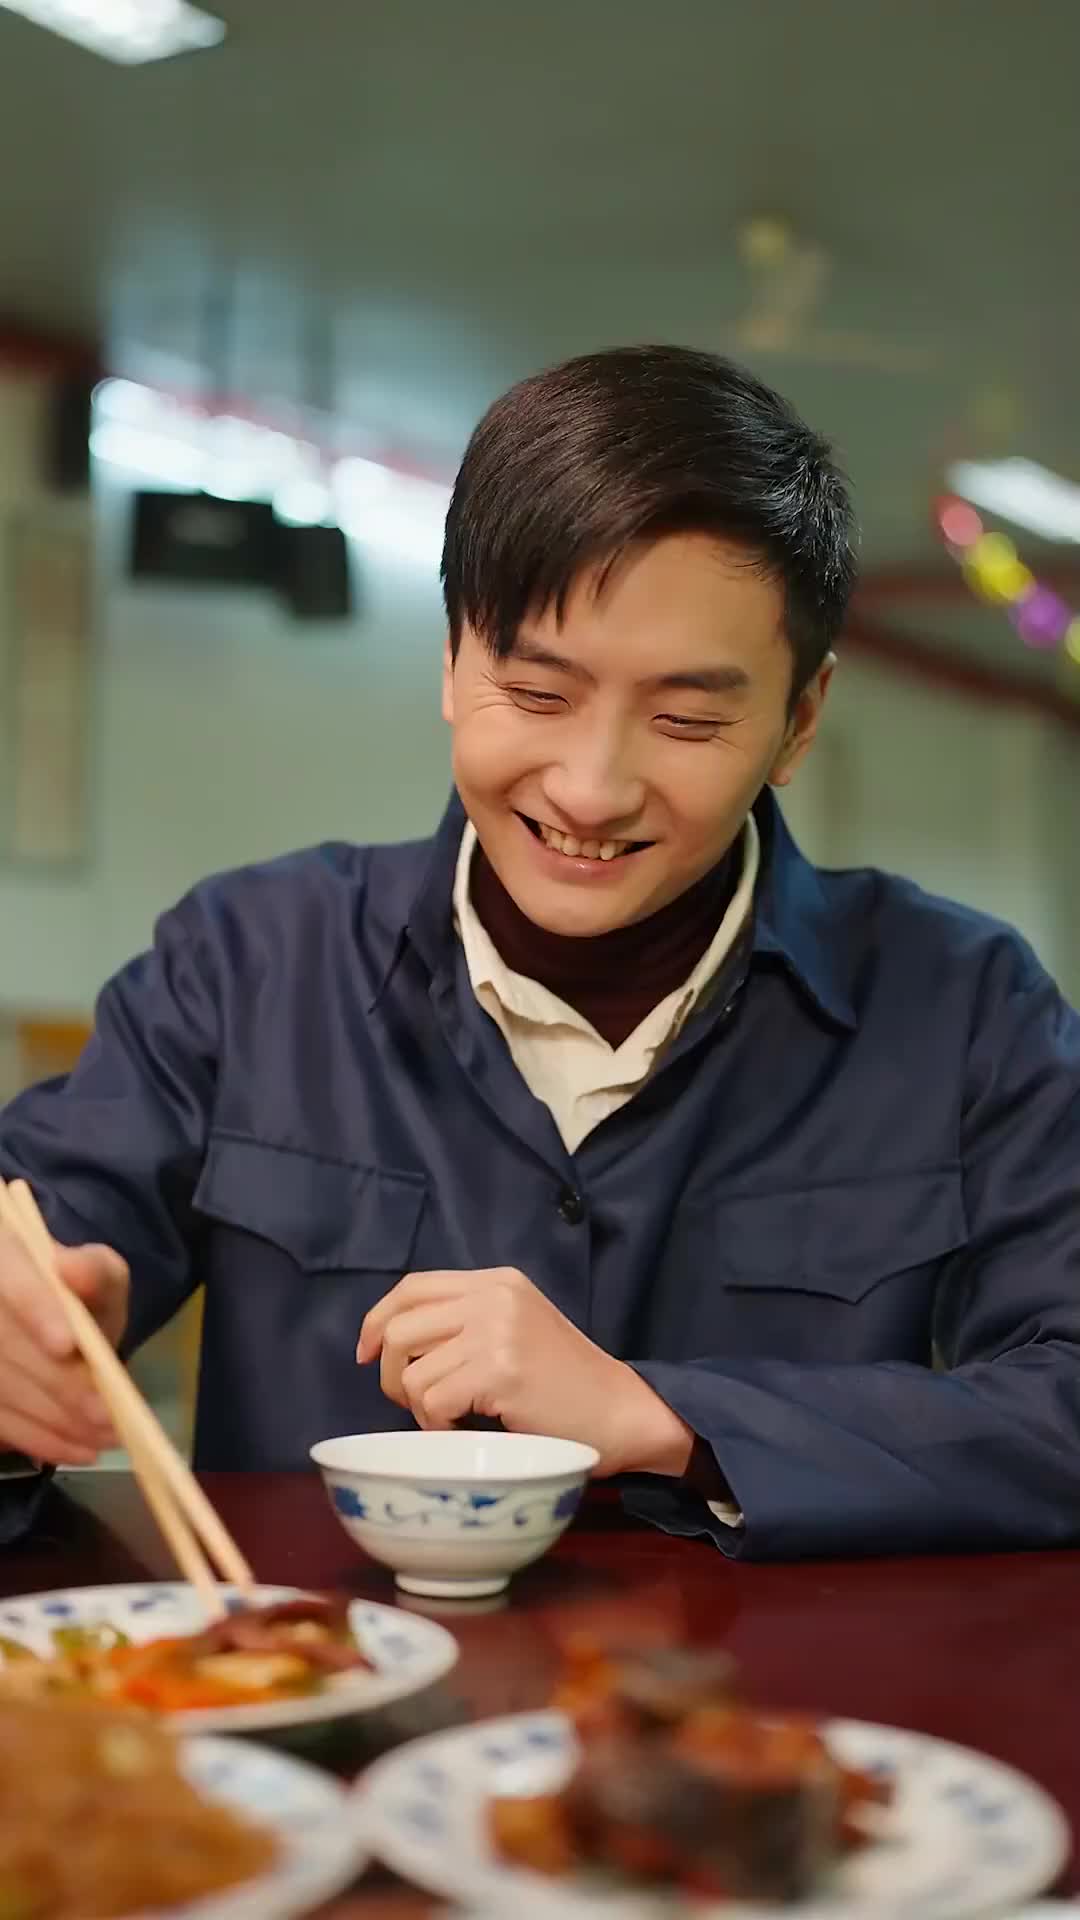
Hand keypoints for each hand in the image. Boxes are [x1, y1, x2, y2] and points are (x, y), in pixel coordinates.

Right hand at [0, 1227, 128, 1464]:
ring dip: (54, 1419)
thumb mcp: (98, 1274)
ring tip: (105, 1438)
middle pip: (4, 1342)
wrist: (49, 1324)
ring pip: (0, 1387)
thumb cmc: (76, 1296)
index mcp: (2, 1251)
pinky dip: (39, 1439)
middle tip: (107, 1413)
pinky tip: (79, 1450)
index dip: (34, 1308)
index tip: (65, 1344)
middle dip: (59, 1383)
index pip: (9, 1276)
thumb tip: (71, 1270)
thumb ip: (95, 1269)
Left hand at [357, 1267, 693, 1477]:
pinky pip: (432, 1401)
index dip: (377, 1320)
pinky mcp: (501, 1370)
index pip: (412, 1286)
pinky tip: (468, 1430)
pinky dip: (439, 1425)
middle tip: (414, 1403)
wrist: (622, 1411)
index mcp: (498, 1281)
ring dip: (420, 1408)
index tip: (366, 1355)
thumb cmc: (566, 1384)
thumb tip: (391, 1342)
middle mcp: (495, 1296)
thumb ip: (468, 1321)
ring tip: (454, 1419)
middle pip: (400, 1327)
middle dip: (390, 1374)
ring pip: (410, 1371)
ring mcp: (498, 1330)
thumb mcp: (517, 1328)